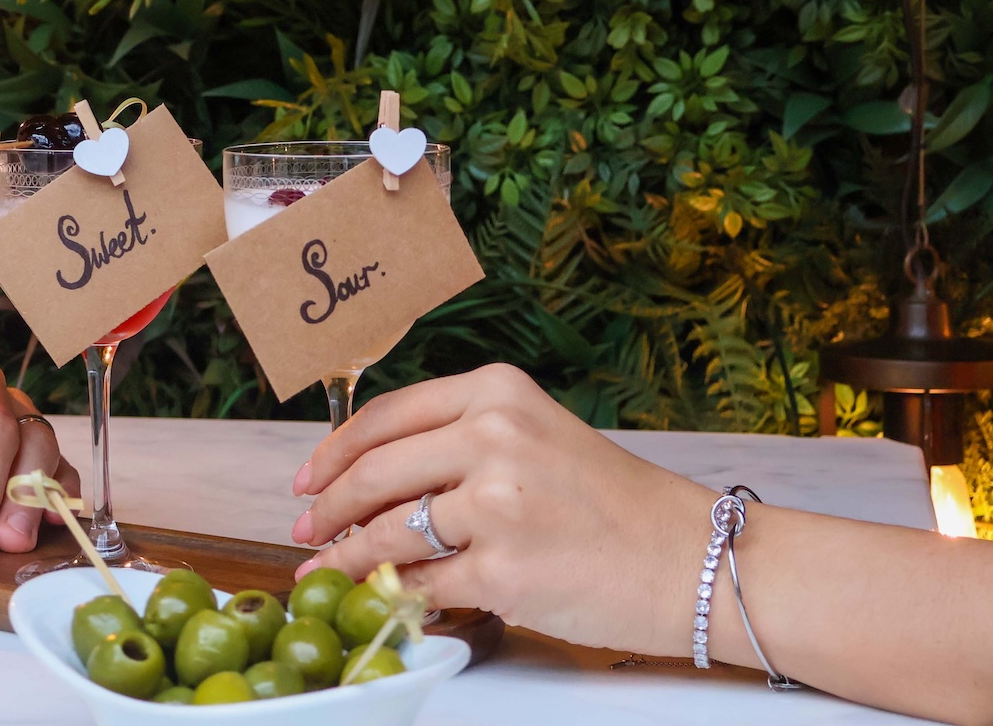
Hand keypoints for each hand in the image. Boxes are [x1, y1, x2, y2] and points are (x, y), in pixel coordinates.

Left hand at [289, 363, 709, 655]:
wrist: (689, 559)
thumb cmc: (614, 504)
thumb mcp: (537, 438)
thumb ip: (460, 444)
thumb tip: (370, 479)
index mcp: (498, 393)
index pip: (386, 416)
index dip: (333, 452)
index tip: (306, 478)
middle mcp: (495, 437)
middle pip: (374, 473)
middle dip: (326, 509)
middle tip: (303, 530)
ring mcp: (498, 505)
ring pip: (387, 534)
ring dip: (347, 559)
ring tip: (326, 571)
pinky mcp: (503, 570)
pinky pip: (421, 586)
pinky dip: (394, 597)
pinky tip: (381, 600)